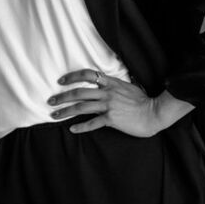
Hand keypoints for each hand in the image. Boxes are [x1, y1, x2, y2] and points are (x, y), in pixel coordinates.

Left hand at [47, 69, 193, 136]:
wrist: (153, 112)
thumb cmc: (142, 100)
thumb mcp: (127, 86)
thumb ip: (114, 84)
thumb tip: (105, 82)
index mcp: (111, 83)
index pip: (88, 75)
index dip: (72, 76)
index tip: (61, 81)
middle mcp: (107, 92)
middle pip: (79, 92)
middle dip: (62, 96)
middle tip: (50, 101)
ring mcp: (109, 105)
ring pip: (82, 107)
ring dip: (66, 111)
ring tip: (55, 115)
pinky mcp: (112, 119)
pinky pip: (93, 123)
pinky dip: (81, 127)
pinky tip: (72, 129)